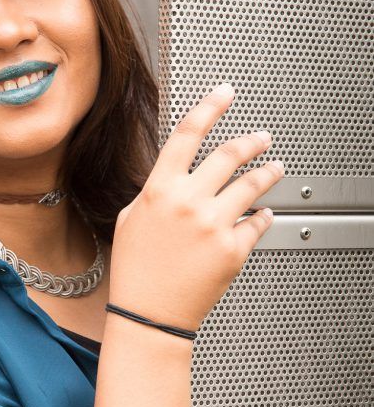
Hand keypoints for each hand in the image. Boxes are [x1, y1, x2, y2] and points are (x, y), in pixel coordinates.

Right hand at [109, 84, 281, 332]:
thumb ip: (156, 192)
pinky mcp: (234, 249)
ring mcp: (214, 225)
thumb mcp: (132, 219)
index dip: (210, 107)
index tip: (224, 94)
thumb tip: (178, 175)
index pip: (188, 134)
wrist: (149, 313)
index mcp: (160, 190)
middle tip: (262, 138)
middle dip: (252, 141)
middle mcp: (189, 202)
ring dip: (268, 172)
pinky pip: (257, 224)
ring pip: (252, 185)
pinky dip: (263, 217)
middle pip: (229, 154)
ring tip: (275, 168)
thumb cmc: (137, 270)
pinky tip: (263, 214)